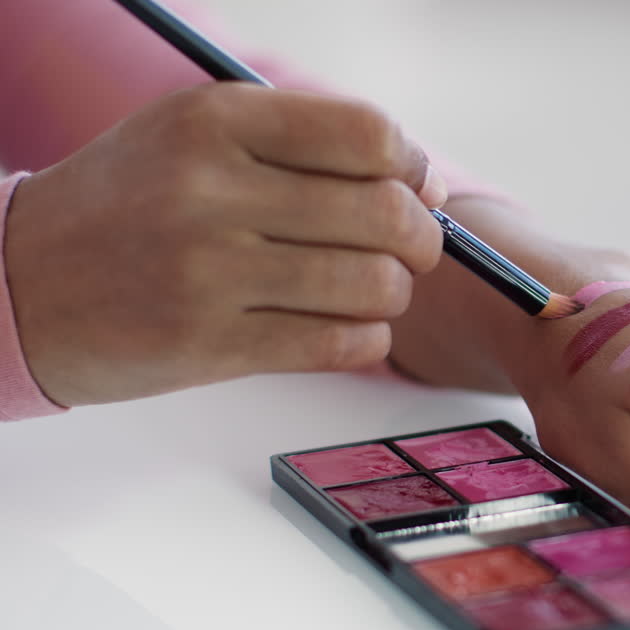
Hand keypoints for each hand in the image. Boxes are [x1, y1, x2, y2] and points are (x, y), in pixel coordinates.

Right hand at [4, 83, 447, 406]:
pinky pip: (338, 344)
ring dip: (395, 292)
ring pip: (372, 284)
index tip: (419, 187)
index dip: (413, 168)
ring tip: (376, 290)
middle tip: (417, 248)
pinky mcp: (209, 345)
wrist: (20, 284)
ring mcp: (208, 272)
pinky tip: (352, 328)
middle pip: (384, 213)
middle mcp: (211, 189)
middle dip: (423, 237)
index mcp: (214, 121)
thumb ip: (302, 144)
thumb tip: (424, 182)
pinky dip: (368, 338)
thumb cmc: (129, 206)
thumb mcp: (195, 137)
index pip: (366, 135)